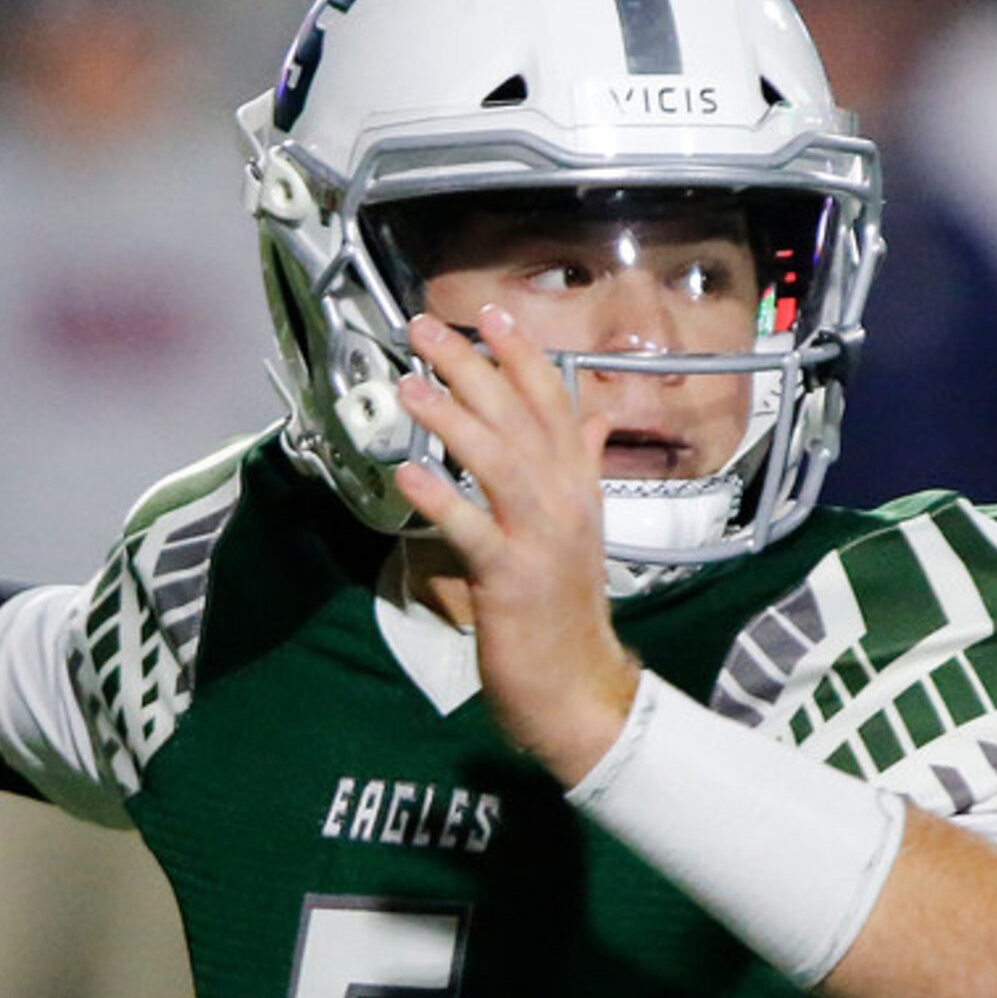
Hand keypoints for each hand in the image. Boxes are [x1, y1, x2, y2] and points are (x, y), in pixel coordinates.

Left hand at [393, 305, 640, 784]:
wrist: (577, 685)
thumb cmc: (566, 608)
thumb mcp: (580, 527)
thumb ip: (581, 467)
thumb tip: (590, 418)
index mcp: (577, 486)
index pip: (554, 403)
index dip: (522, 355)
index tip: (489, 313)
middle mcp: (564, 501)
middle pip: (518, 418)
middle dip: (471, 366)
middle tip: (424, 329)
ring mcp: (539, 538)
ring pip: (497, 462)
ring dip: (451, 418)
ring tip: (409, 384)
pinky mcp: (510, 579)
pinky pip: (471, 531)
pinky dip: (441, 500)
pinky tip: (407, 474)